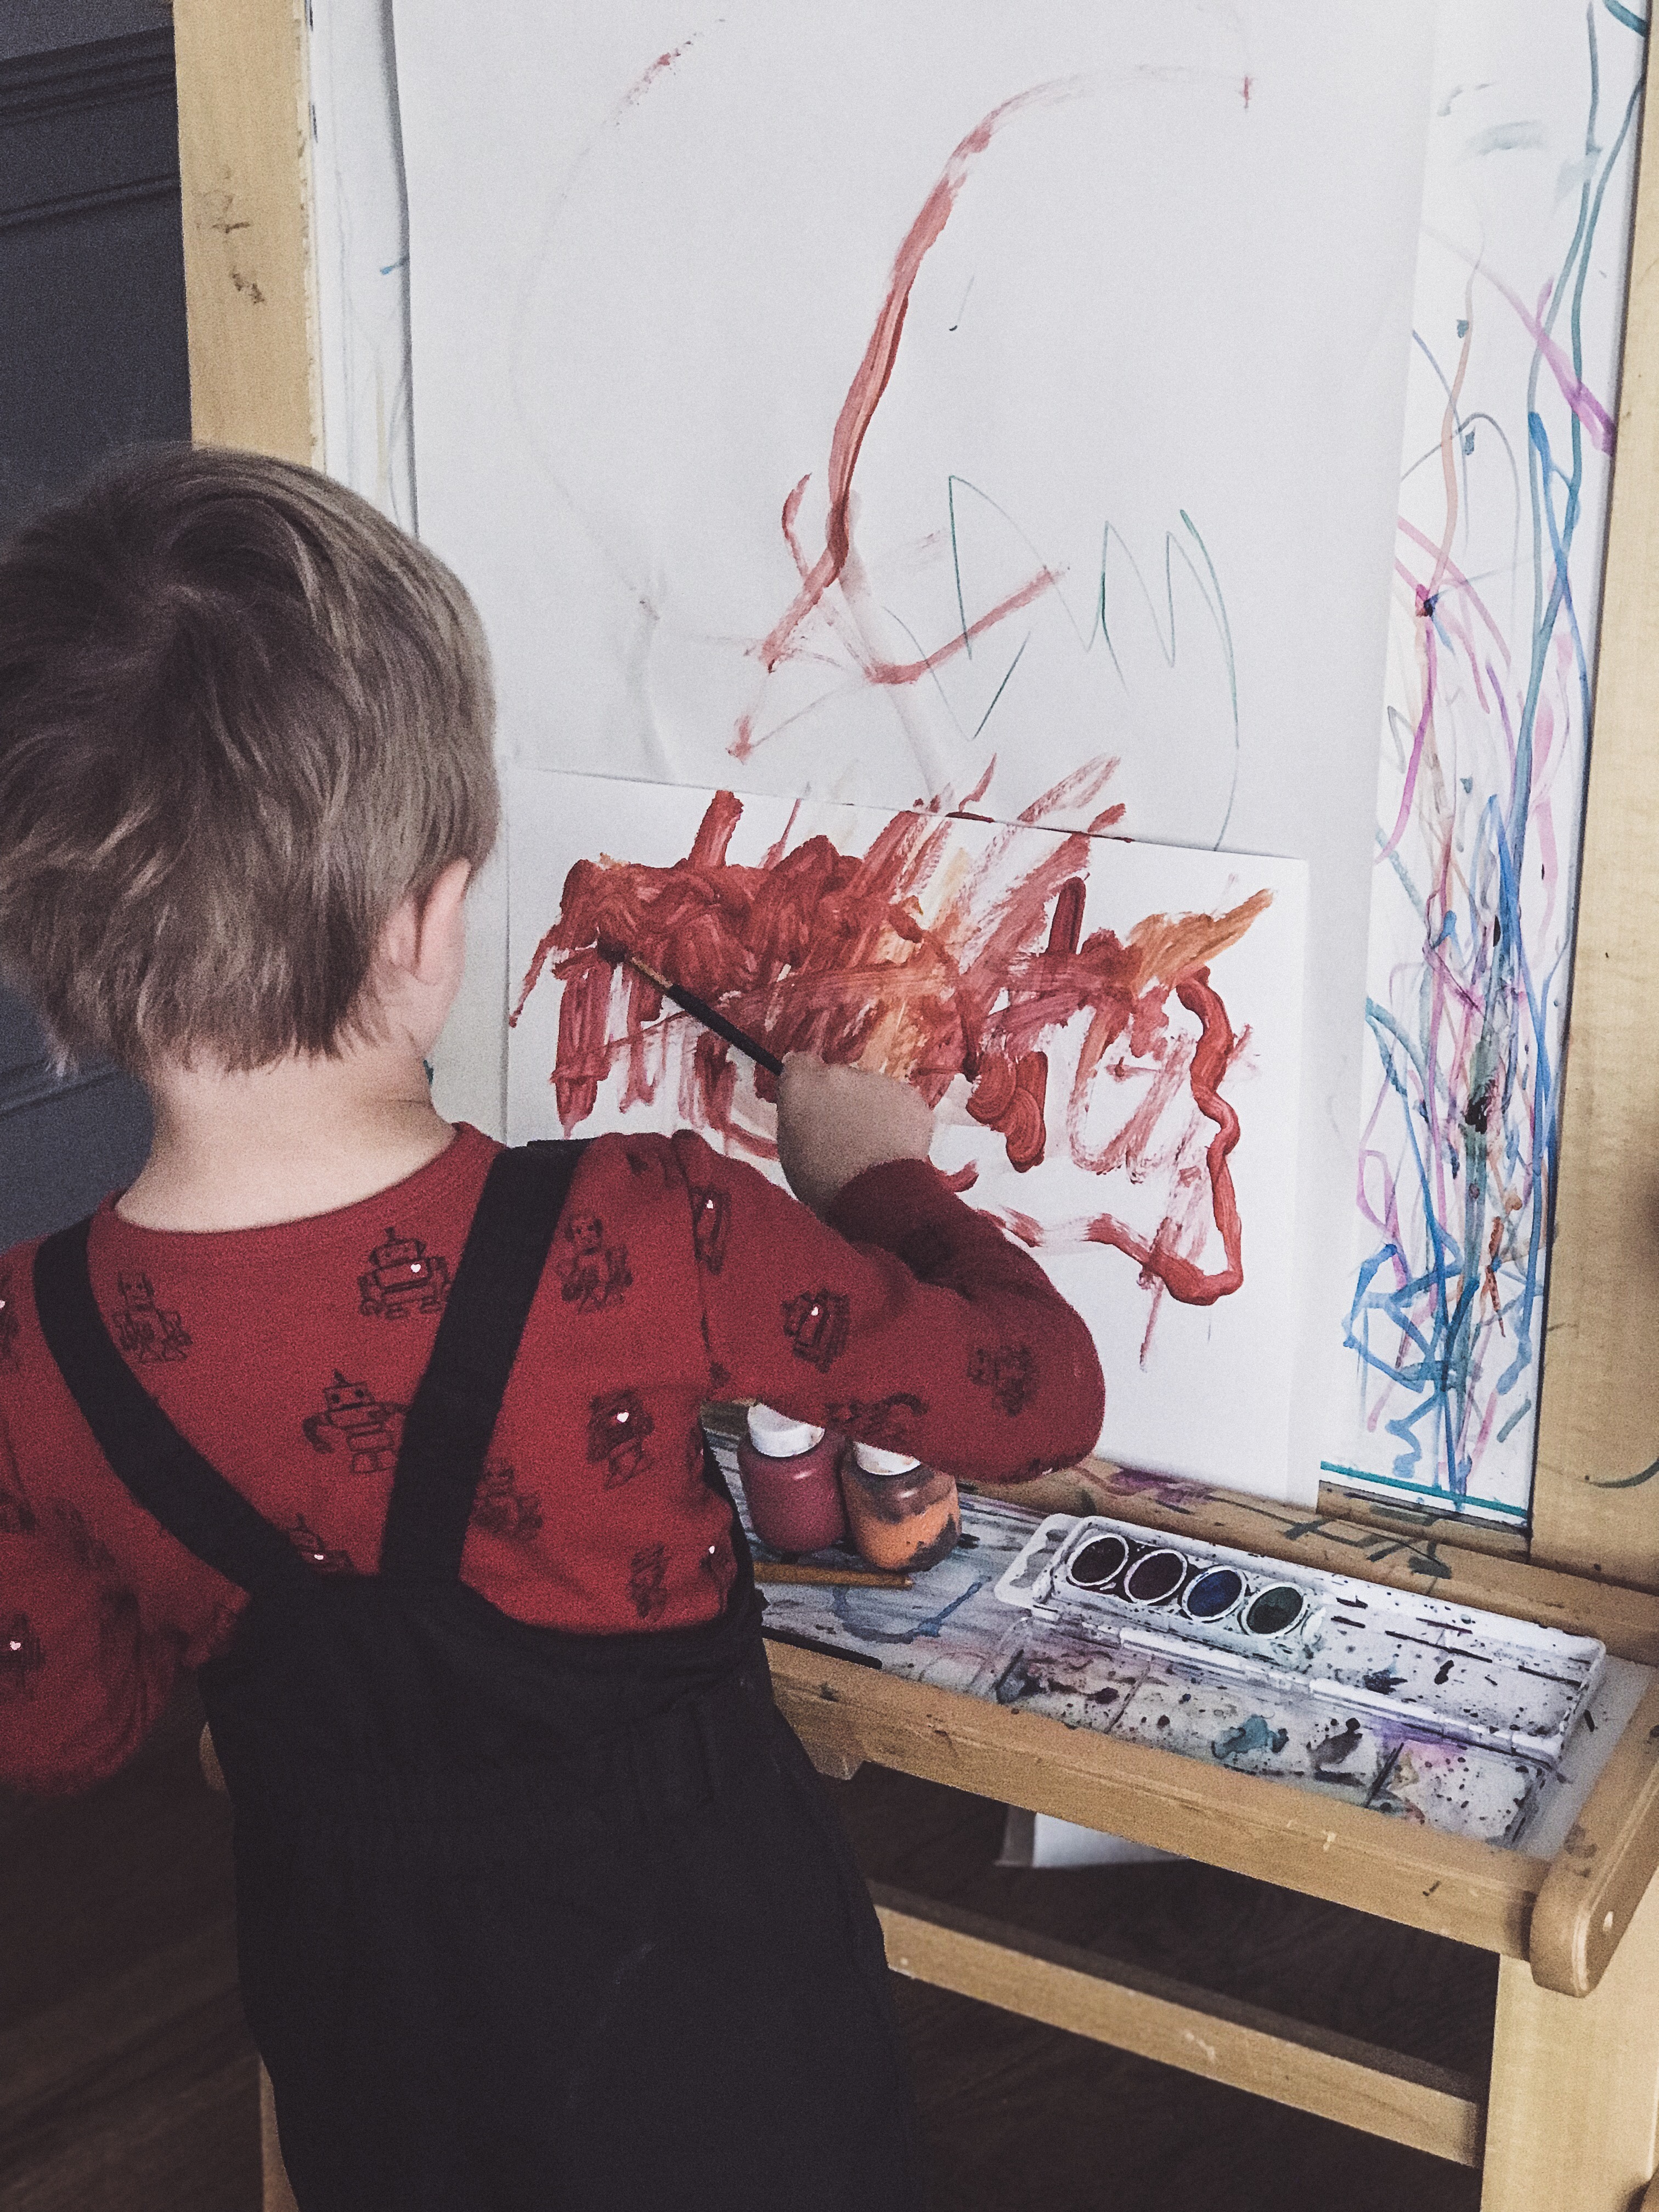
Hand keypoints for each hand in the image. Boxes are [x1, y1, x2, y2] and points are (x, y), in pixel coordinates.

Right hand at [775, 1054, 933, 1213]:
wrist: (878, 1198)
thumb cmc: (824, 1182)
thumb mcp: (791, 1149)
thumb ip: (797, 1115)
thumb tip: (807, 1106)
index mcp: (802, 1085)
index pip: (800, 1063)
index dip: (807, 1084)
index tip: (812, 1103)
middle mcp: (839, 1073)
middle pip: (838, 1077)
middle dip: (841, 1098)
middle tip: (846, 1134)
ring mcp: (878, 1082)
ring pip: (872, 1089)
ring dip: (870, 1108)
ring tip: (873, 1145)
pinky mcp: (910, 1096)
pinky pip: (899, 1103)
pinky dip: (897, 1119)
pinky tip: (894, 1147)